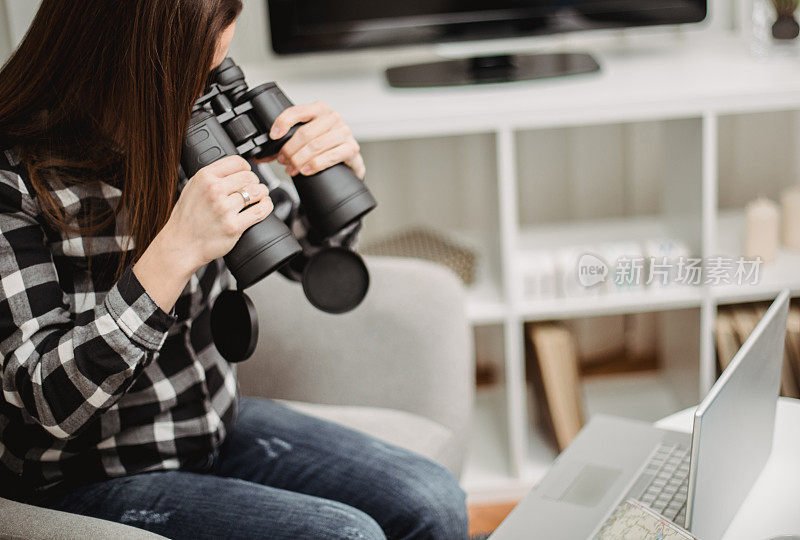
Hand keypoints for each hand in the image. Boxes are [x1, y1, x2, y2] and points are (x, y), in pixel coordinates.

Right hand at [162, 156, 272, 270]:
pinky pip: (260, 211)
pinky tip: (266, 205)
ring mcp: (224, 209)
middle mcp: (214, 190)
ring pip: (257, 192)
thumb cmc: (186, 219)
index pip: (236, 162)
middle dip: (255, 181)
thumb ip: (210, 178)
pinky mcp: (234, 226)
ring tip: (260, 196)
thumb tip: (232, 170)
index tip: (247, 173)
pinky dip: (267, 206)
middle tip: (254, 187)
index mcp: (204, 178)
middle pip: (249, 177)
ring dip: (263, 193)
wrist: (181, 245)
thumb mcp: (192, 188)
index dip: (246, 168)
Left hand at [262, 101, 365, 179]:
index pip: (297, 111)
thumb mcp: (304, 141)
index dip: (282, 123)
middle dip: (289, 149)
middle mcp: (333, 118)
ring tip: (292, 168)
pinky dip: (315, 165)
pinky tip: (306, 170)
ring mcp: (344, 132)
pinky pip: (331, 156)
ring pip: (316, 145)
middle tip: (283, 160)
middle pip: (305, 133)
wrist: (348, 161)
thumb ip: (283, 145)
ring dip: (300, 159)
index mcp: (319, 110)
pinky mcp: (352, 148)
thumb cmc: (325, 147)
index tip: (273, 136)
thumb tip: (259, 156)